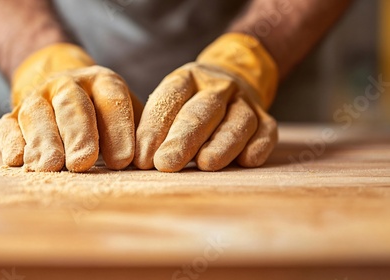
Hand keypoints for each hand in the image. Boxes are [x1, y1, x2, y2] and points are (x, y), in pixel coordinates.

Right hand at [0, 44, 142, 171]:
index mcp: (102, 82)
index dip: (118, 129)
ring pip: (37, 115)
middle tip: (82, 163)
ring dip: (44, 141)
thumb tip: (150, 166)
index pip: (112, 101)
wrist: (61, 87)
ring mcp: (37, 98)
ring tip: (50, 167)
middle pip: (72, 105)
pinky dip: (12, 142)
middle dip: (78, 134)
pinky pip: (8, 126)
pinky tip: (18, 160)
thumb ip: (139, 135)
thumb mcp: (127, 114)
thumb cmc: (102, 113)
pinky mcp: (12, 115)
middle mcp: (67, 85)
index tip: (124, 161)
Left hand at [134, 33, 278, 171]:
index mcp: (187, 78)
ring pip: (237, 121)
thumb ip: (153, 127)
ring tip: (206, 164)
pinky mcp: (266, 119)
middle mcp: (218, 86)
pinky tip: (247, 161)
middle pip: (202, 111)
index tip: (142, 158)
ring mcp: (244, 101)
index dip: (154, 128)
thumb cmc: (188, 104)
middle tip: (165, 164)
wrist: (232, 80)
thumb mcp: (169, 103)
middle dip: (183, 139)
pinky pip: (265, 132)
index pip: (170, 99)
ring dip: (222, 143)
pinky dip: (258, 146)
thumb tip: (132, 162)